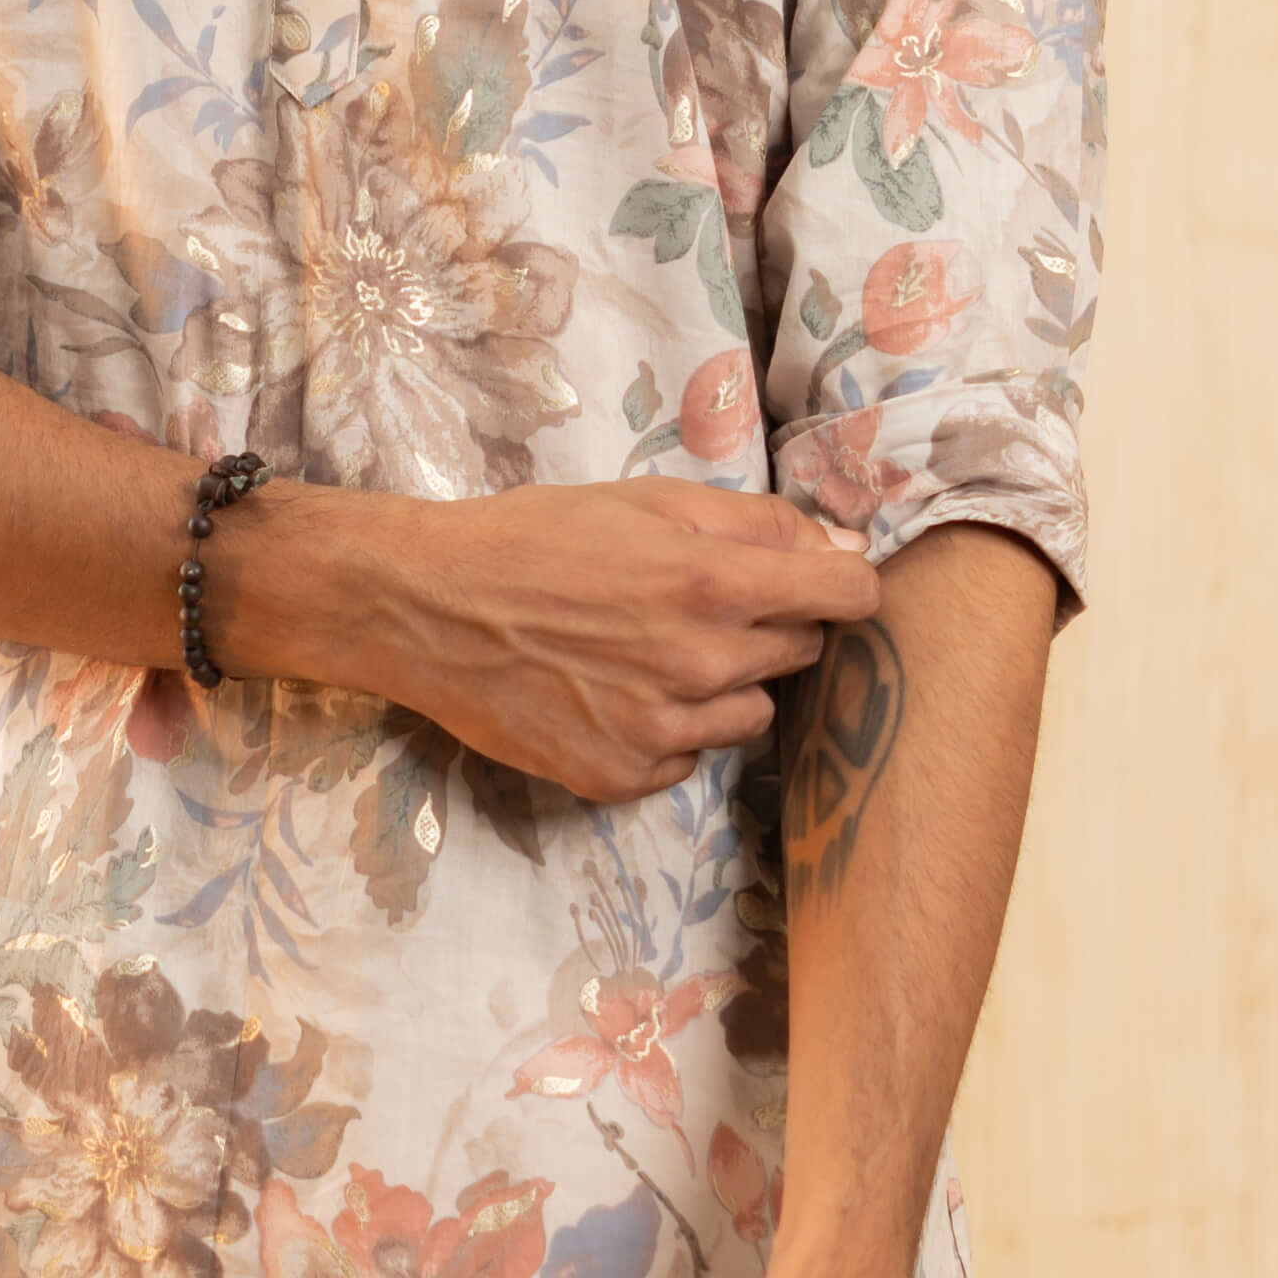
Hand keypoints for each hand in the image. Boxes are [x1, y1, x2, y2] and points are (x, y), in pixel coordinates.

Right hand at [245, 478, 881, 801]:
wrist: (429, 607)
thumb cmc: (537, 537)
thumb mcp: (648, 500)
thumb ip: (756, 524)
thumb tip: (846, 549)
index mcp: (714, 583)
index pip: (849, 596)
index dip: (841, 583)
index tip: (818, 583)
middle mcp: (700, 664)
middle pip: (802, 653)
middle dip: (770, 626)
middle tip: (700, 604)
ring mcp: (662, 729)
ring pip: (753, 713)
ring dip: (723, 684)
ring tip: (650, 651)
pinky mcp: (622, 777)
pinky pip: (689, 755)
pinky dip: (668, 728)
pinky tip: (614, 693)